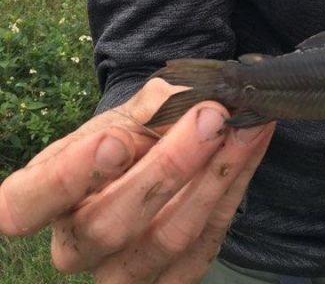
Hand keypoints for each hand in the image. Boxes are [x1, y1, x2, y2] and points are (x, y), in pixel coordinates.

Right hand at [0, 77, 273, 282]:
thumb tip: (198, 103)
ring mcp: (120, 272)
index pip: (26, 205)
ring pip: (167, 239)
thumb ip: (154, 108)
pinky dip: (235, 186)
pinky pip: (207, 241)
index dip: (68, 179)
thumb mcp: (127, 113)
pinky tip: (252, 144)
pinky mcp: (170, 279)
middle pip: (110, 225)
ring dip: (214, 177)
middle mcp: (74, 245)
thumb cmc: (129, 132)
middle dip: (168, 167)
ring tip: (245, 126)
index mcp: (40, 197)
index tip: (114, 141)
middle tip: (210, 117)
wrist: (155, 152)